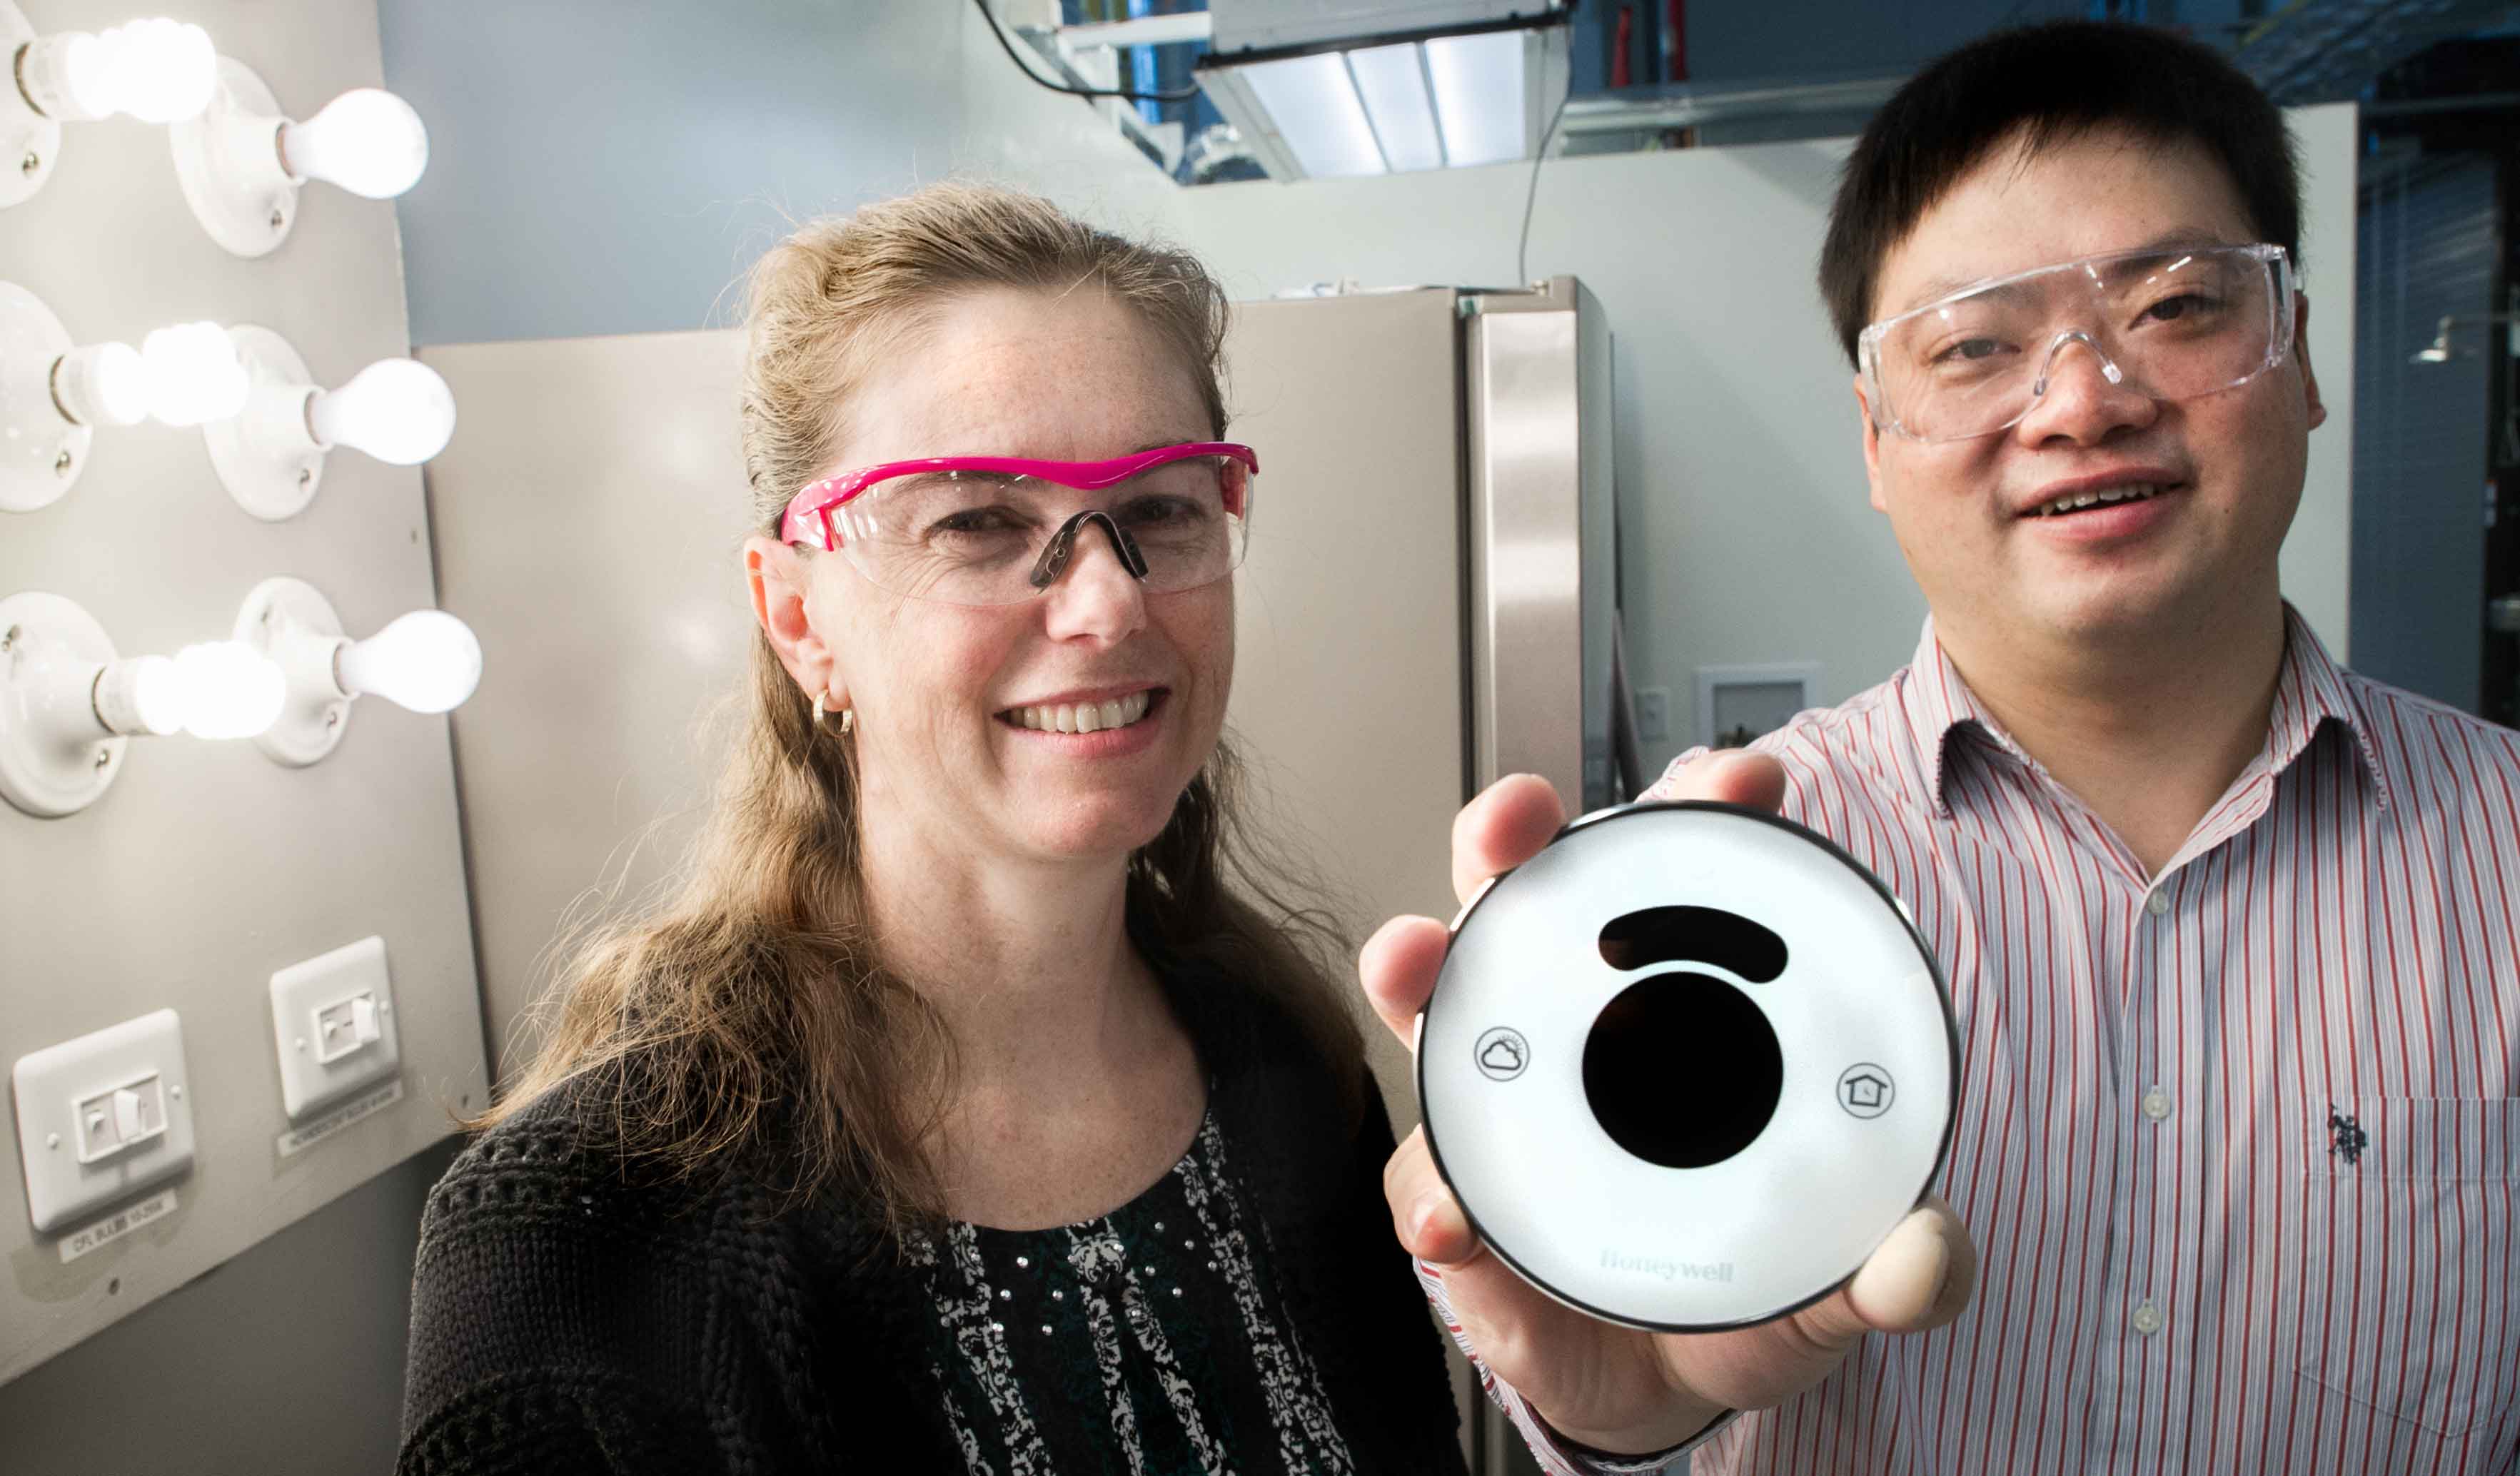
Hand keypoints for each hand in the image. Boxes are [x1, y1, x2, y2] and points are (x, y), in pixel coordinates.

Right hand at [1358, 755, 1976, 1453]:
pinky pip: (1426, 1181)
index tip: (1744, 778)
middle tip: (1522, 820)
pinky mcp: (1454, 1199)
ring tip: (1417, 963)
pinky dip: (1432, 1194)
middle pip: (1529, 896)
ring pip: (1438, 1002)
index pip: (1688, 879)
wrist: (1660, 1387)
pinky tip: (1453, 1220)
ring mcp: (1498, 1103)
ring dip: (1419, 965)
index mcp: (1682, 1009)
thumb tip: (1931, 1253)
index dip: (1707, 810)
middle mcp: (1573, 1028)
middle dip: (1513, 834)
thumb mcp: (1836, 1274)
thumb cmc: (1739, 1285)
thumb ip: (1897, 1270)